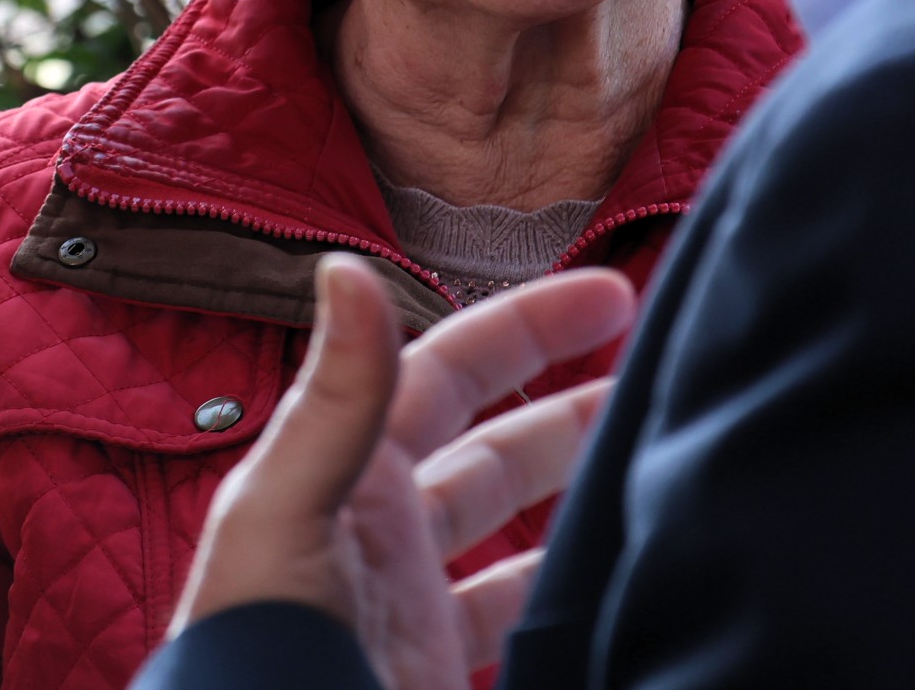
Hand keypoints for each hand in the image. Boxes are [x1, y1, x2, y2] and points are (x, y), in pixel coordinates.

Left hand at [170, 255, 635, 689]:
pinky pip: (518, 617)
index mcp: (345, 473)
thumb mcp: (285, 511)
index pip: (449, 371)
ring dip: (581, 499)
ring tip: (661, 474)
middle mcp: (383, 531)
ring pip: (518, 533)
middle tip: (665, 382)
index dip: (526, 327)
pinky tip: (617, 584)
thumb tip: (346, 264)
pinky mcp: (436, 670)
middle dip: (571, 411)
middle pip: (495, 449)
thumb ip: (331, 401)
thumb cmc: (249, 644)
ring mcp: (414, 605)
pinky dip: (568, 595)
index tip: (614, 295)